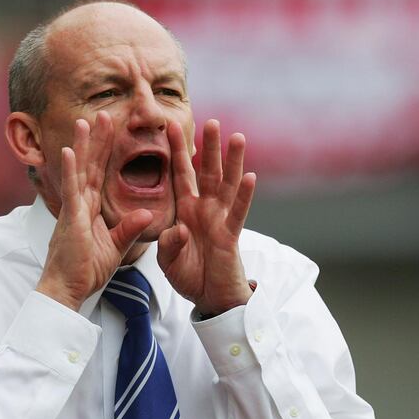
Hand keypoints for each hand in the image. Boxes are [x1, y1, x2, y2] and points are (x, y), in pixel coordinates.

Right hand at [36, 113, 152, 310]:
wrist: (68, 291)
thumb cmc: (86, 271)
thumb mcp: (116, 247)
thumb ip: (129, 228)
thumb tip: (146, 212)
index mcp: (90, 209)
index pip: (100, 175)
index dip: (106, 153)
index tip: (112, 131)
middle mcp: (80, 205)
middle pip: (90, 166)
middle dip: (96, 141)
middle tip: (103, 114)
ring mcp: (73, 210)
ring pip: (79, 172)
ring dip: (82, 146)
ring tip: (85, 121)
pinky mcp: (70, 220)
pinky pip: (71, 192)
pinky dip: (70, 171)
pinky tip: (68, 152)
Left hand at [158, 119, 256, 315]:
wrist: (208, 298)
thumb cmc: (188, 276)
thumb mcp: (167, 259)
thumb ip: (168, 243)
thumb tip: (179, 229)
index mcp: (185, 210)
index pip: (181, 175)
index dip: (177, 151)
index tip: (170, 126)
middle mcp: (204, 210)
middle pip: (207, 172)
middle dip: (209, 147)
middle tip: (210, 120)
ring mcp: (219, 220)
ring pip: (228, 185)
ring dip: (232, 162)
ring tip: (237, 137)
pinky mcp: (230, 236)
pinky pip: (238, 212)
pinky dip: (245, 195)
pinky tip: (251, 176)